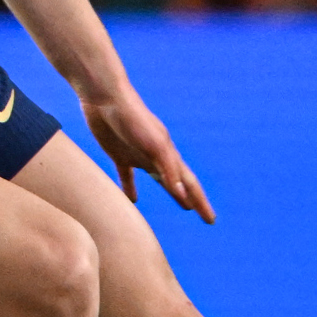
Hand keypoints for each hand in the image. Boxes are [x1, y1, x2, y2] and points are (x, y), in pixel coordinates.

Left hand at [82, 86, 216, 222]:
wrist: (104, 95)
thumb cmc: (131, 118)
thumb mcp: (153, 144)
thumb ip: (167, 168)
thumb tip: (182, 194)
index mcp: (168, 153)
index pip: (189, 183)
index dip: (200, 202)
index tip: (211, 221)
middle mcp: (157, 155)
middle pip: (179, 182)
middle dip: (193, 199)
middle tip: (205, 217)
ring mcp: (139, 153)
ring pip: (158, 178)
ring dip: (171, 191)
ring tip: (181, 205)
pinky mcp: (119, 152)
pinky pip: (127, 175)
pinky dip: (130, 188)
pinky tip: (131, 200)